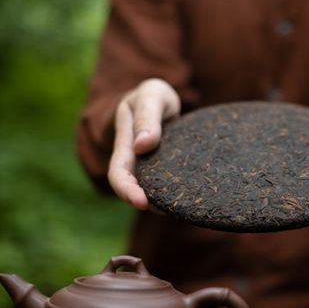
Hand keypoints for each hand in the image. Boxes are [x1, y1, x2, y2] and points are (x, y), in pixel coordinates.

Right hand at [108, 78, 180, 209]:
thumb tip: (142, 146)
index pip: (119, 172)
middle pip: (132, 188)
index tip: (142, 203)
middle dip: (145, 202)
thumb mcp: (152, 95)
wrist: (157, 100)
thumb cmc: (153, 96)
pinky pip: (164, 185)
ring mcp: (147, 165)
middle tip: (168, 212)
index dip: (127, 190)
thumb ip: (147, 117)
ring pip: (150, 189)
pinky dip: (173, 194)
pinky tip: (189, 200)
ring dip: (161, 202)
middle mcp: (133, 158)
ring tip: (181, 208)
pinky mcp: (162, 169)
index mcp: (125, 141)